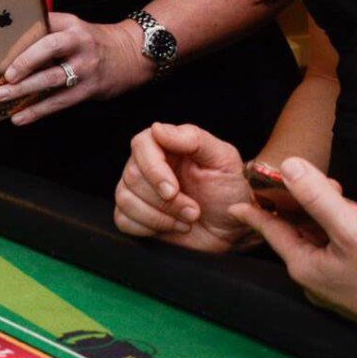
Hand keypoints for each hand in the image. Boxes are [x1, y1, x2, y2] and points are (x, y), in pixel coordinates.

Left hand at [0, 14, 152, 123]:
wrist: (132, 54)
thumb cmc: (92, 41)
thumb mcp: (73, 27)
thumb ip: (47, 33)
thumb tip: (9, 50)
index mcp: (70, 24)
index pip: (42, 26)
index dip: (21, 40)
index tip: (2, 52)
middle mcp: (79, 43)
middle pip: (48, 50)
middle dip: (22, 64)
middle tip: (2, 76)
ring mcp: (85, 67)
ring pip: (52, 79)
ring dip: (24, 90)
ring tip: (3, 97)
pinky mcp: (89, 89)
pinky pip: (60, 101)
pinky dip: (38, 110)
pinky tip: (21, 117)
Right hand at [112, 123, 253, 251]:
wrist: (234, 229)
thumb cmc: (231, 192)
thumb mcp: (224, 161)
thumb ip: (194, 139)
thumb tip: (157, 128)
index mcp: (166, 146)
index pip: (141, 145)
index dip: (153, 169)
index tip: (173, 191)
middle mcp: (147, 165)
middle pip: (132, 177)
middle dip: (166, 202)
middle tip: (194, 211)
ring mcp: (137, 190)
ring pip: (125, 200)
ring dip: (160, 217)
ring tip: (187, 220)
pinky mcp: (133, 215)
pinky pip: (123, 220)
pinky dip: (148, 228)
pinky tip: (170, 227)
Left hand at [232, 158, 356, 350]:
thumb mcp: (354, 232)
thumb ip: (318, 198)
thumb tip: (289, 167)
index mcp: (305, 267)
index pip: (273, 230)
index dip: (257, 211)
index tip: (237, 204)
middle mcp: (320, 277)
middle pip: (311, 228)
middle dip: (327, 202)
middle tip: (337, 185)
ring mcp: (346, 283)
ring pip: (343, 236)